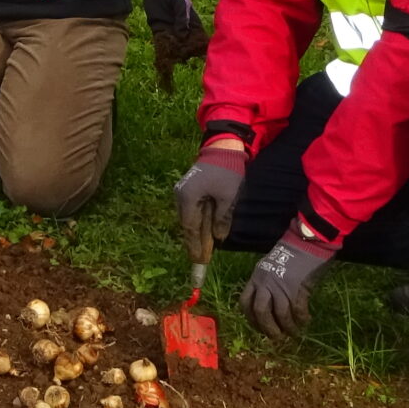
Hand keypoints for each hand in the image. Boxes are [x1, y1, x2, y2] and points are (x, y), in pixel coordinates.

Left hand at [141, 0, 206, 94]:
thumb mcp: (180, 2)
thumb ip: (182, 17)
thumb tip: (183, 35)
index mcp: (192, 23)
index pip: (199, 38)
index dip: (201, 48)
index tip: (203, 58)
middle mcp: (182, 29)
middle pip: (187, 46)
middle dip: (187, 55)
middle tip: (187, 63)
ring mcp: (171, 31)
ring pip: (174, 46)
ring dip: (174, 55)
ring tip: (175, 65)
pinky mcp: (159, 30)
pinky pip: (161, 42)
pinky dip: (162, 50)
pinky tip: (162, 60)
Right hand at [172, 136, 245, 259]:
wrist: (223, 146)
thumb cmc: (227, 171)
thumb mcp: (228, 197)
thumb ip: (222, 219)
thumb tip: (219, 238)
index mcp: (188, 198)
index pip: (190, 227)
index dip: (195, 245)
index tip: (199, 261)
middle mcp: (181, 195)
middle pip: (187, 224)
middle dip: (194, 242)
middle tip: (200, 260)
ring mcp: (183, 190)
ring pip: (188, 218)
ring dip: (196, 232)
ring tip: (202, 250)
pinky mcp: (188, 188)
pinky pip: (191, 210)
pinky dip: (198, 221)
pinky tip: (204, 231)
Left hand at [240, 232, 333, 338]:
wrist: (306, 241)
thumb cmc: (289, 254)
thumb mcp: (269, 267)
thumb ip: (265, 284)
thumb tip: (268, 307)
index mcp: (256, 278)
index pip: (245, 303)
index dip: (251, 319)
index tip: (260, 328)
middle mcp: (266, 283)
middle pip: (261, 312)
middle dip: (268, 328)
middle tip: (277, 337)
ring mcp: (281, 285)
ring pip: (280, 314)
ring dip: (287, 327)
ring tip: (293, 333)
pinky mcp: (298, 287)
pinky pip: (298, 310)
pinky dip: (301, 319)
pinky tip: (305, 321)